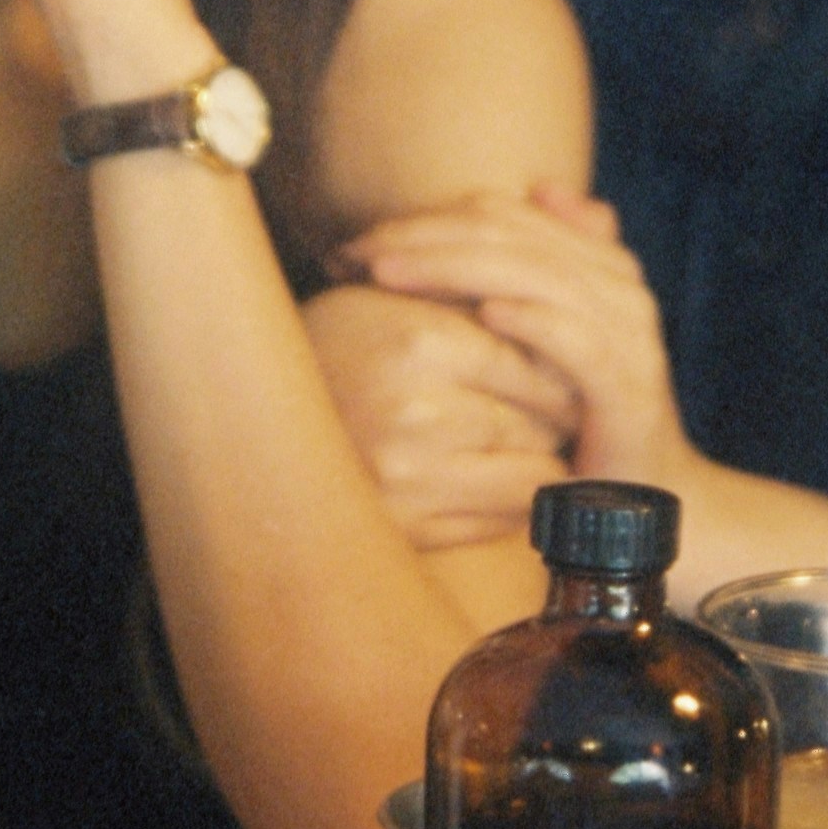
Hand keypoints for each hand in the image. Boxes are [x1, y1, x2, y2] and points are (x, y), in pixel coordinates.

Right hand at [303, 280, 581, 549]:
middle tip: (565, 408)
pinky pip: (497, 521)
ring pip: (530, 478)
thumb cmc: (341, 340)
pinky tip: (494, 476)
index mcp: (422, 344)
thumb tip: (575, 330)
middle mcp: (419, 415)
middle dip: (560, 417)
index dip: (562, 370)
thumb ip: (481, 307)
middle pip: (541, 424)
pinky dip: (509, 500)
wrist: (252, 406)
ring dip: (541, 460)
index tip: (569, 368)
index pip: (538, 367)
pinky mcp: (405, 527)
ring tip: (530, 440)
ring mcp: (411, 480)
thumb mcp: (402, 301)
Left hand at [334, 189, 697, 487]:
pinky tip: (482, 315)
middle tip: (353, 253)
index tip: (354, 244)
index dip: (424, 220)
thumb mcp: (544, 344)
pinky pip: (579, 342)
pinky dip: (533, 321)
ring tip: (386, 273)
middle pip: (509, 236)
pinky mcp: (630, 389)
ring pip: (535, 275)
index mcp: (597, 265)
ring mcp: (629, 335)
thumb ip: (531, 274)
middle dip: (422, 238)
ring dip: (453, 268)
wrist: (634, 502)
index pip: (500, 215)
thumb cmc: (574, 420)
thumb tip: (539, 186)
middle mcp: (618, 287)